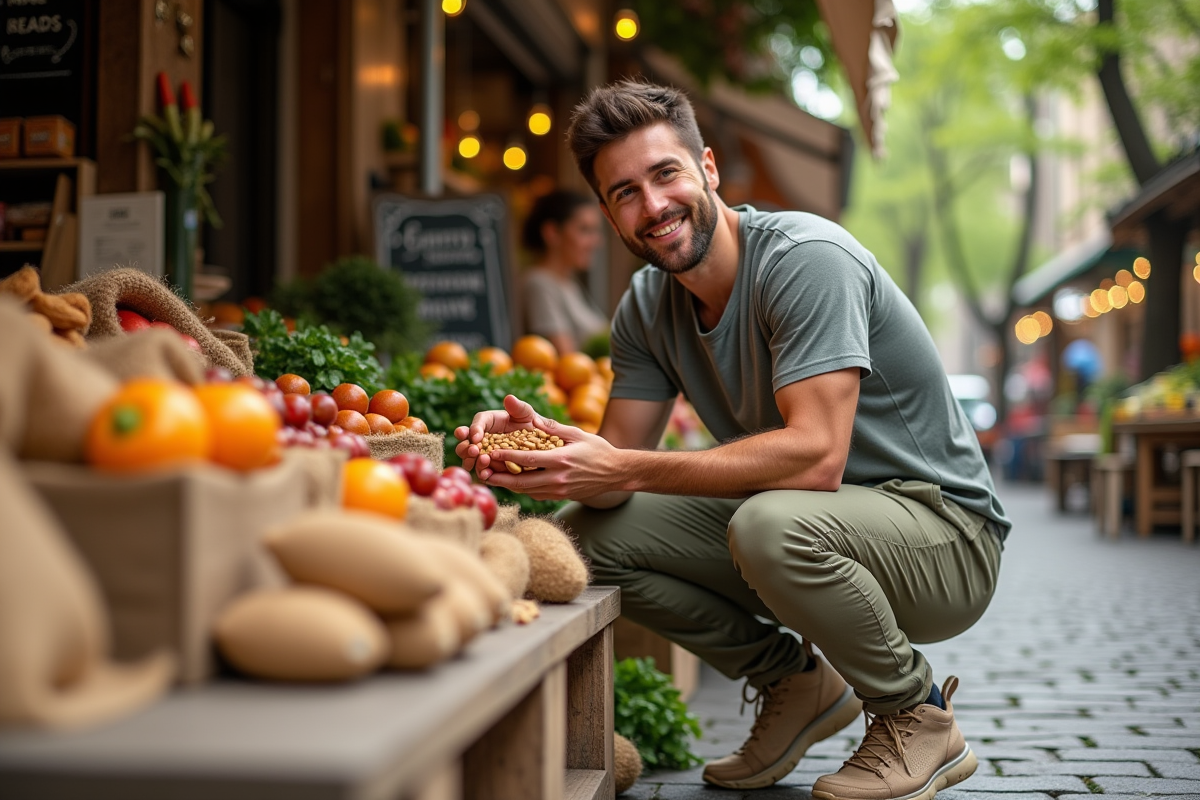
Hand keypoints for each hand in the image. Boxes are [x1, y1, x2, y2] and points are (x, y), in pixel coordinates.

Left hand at [453, 394, 620, 499]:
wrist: (616, 473)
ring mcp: (559, 490)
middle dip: (500, 477)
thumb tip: (532, 418)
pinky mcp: (560, 497)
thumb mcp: (577, 434)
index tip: (492, 452)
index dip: (508, 456)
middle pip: (522, 482)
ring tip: (491, 478)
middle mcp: (558, 479)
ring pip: (527, 491)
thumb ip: (552, 428)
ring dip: (508, 485)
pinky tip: (511, 482)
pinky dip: (522, 489)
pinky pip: (536, 494)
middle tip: (483, 472)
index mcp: (561, 460)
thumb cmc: (598, 450)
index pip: (528, 460)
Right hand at [454, 394, 562, 476]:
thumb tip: (509, 398)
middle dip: (466, 446)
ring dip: (472, 460)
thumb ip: (518, 407)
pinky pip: (483, 471)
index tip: (477, 437)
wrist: (542, 444)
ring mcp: (485, 452)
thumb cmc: (532, 424)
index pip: (477, 422)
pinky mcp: (491, 467)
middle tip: (473, 450)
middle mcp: (483, 437)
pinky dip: (482, 473)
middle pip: (467, 441)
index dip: (474, 429)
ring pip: (471, 457)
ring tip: (483, 461)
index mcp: (489, 421)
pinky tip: (486, 475)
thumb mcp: (527, 414)